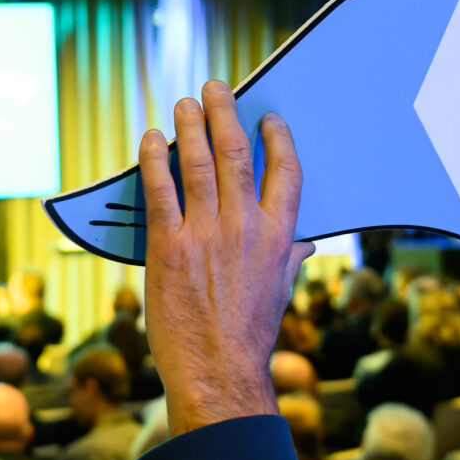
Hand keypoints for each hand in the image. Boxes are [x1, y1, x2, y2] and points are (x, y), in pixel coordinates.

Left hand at [140, 81, 312, 434]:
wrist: (217, 373)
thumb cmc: (249, 337)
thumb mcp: (280, 292)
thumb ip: (291, 258)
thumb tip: (308, 241)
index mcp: (280, 237)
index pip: (287, 172)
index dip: (279, 139)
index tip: (269, 117)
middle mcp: (245, 228)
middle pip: (236, 154)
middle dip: (225, 113)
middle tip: (215, 87)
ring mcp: (206, 235)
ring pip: (197, 164)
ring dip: (189, 126)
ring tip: (184, 102)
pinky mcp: (168, 247)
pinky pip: (159, 190)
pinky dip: (153, 159)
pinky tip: (151, 137)